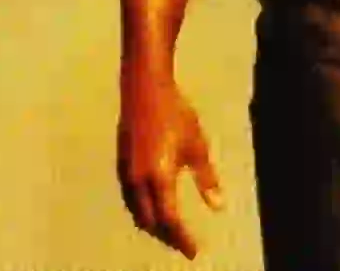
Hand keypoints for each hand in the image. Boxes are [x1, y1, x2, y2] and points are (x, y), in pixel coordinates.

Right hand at [118, 70, 223, 259]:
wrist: (144, 88)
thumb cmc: (175, 114)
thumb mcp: (197, 146)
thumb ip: (206, 178)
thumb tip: (218, 206)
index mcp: (158, 177)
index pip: (170, 220)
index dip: (182, 238)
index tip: (194, 250)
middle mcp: (138, 180)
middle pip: (150, 221)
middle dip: (167, 236)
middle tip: (183, 244)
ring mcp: (126, 172)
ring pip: (137, 212)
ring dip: (153, 225)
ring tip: (170, 231)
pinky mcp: (122, 163)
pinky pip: (130, 199)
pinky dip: (143, 211)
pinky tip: (153, 207)